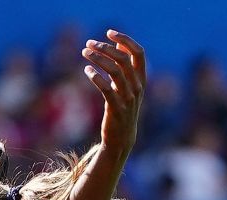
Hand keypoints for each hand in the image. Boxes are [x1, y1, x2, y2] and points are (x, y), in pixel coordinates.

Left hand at [83, 31, 145, 159]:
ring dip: (98, 59)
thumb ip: (124, 69)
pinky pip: (106, 88)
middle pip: (124, 59)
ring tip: (85, 53)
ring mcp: (128, 98)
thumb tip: (116, 48)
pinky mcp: (116, 109)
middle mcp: (137, 87)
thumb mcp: (127, 88)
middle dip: (105, 47)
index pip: (138, 52)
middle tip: (89, 44)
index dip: (125, 40)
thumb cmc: (122, 109)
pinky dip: (96, 77)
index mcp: (141, 79)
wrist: (122, 139)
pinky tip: (86, 70)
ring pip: (115, 71)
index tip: (109, 32)